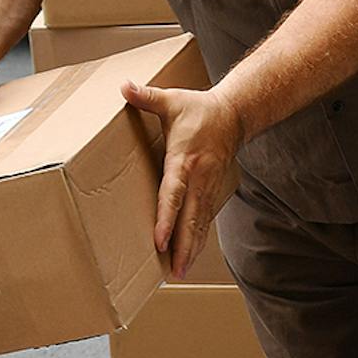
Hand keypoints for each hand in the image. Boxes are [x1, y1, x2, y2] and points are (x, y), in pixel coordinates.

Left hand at [121, 81, 244, 279]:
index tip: (160, 240)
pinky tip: (189, 258)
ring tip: (180, 272)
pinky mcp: (212, 193)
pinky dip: (197, 241)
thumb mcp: (171, 100)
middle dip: (183, 246)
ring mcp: (208, 188)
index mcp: (184, 160)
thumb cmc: (198, 109)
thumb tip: (124, 86)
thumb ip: (146, 97)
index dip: (167, 218)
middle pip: (190, 219)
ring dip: (191, 250)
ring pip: (200, 224)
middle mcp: (198, 179)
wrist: (234, 115)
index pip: (173, 194)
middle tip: (174, 270)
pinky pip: (204, 221)